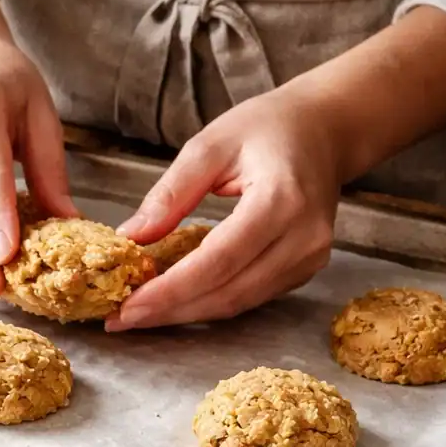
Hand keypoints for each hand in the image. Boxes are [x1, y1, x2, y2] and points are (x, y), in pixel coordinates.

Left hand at [110, 88, 342, 330]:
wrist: (325, 130)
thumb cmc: (268, 128)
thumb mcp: (210, 145)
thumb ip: (170, 193)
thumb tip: (131, 236)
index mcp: (280, 200)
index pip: (217, 261)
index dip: (170, 291)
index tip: (126, 306)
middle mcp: (303, 237)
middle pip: (227, 292)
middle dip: (169, 311)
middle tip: (120, 318)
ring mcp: (310, 258)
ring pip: (237, 303)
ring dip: (184, 313)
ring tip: (138, 314)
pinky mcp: (305, 269)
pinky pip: (250, 297)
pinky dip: (208, 302)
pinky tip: (173, 301)